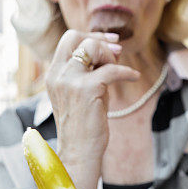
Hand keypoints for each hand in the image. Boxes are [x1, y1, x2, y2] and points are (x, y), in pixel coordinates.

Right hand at [45, 30, 139, 164]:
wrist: (79, 152)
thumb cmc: (84, 124)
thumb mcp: (82, 92)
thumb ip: (90, 70)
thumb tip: (112, 49)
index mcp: (53, 74)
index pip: (68, 40)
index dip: (91, 36)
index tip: (110, 41)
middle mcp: (57, 74)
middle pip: (75, 37)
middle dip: (99, 38)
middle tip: (117, 48)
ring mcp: (69, 81)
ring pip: (92, 48)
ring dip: (110, 56)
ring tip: (119, 71)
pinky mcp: (86, 89)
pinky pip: (112, 69)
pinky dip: (127, 71)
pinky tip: (134, 76)